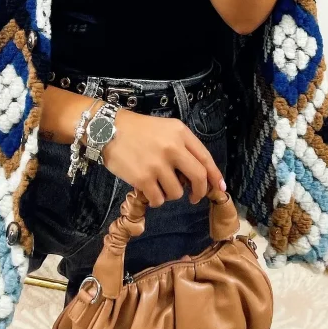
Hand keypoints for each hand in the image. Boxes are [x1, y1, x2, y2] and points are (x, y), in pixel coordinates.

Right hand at [101, 109, 226, 208]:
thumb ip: (183, 147)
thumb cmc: (138, 130)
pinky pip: (158, 199)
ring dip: (170, 194)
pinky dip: (156, 199)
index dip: (215, 175)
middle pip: (198, 177)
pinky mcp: (143, 178)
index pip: (205, 157)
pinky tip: (148, 190)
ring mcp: (158, 164)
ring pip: (177, 192)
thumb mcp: (166, 129)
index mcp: (180, 133)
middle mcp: (172, 147)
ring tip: (159, 185)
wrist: (107, 129)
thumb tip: (199, 175)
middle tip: (194, 197)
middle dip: (199, 192)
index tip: (219, 187)